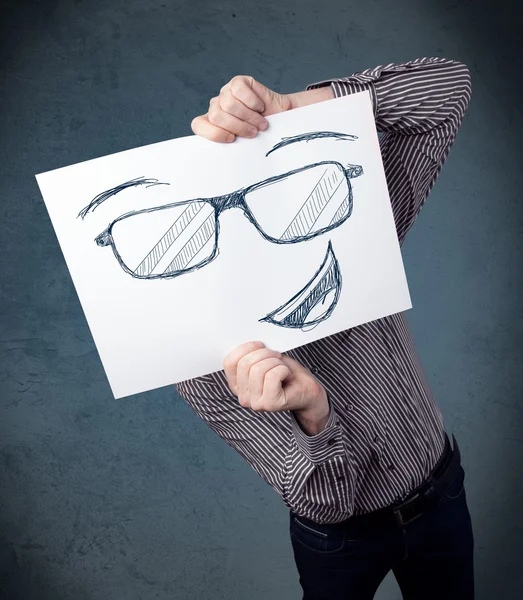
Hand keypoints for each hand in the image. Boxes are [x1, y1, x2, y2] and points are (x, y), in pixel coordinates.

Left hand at [191, 75, 333, 142]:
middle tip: (252, 133)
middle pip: (215, 115)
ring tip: (260, 123)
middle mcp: (216, 107)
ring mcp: (225, 93)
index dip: (214, 133)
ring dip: (249, 117)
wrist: (281, 120)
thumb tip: (220, 157)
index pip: (198, 125)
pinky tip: (260, 107)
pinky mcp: (238, 82)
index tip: (232, 139)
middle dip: (237, 127)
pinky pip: (239, 90)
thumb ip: (231, 147)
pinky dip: (253, 102)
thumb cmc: (261, 135)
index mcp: (212, 124)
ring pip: (228, 104)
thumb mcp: (244, 144)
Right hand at [223, 341, 329, 434]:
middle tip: (277, 357)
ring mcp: (255, 403)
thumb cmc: (286, 373)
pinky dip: (283, 370)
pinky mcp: (269, 404)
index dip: (246, 348)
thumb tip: (246, 343)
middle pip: (245, 364)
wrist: (306, 389)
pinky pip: (272, 376)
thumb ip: (250, 354)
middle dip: (265, 354)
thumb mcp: (264, 359)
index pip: (230, 362)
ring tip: (282, 368)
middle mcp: (243, 397)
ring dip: (275, 362)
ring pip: (258, 369)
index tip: (261, 345)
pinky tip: (287, 376)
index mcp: (237, 385)